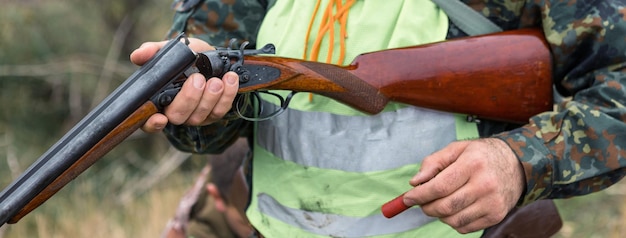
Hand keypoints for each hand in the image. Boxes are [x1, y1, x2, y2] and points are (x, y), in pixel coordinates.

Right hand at [129, 38, 239, 132]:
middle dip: (189, 99)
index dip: (152, 124)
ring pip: (200, 116)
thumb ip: (152, 52)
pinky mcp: (214, 113)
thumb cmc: (186, 57)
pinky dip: (227, 95)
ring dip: (210, 97)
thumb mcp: (168, 50)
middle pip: (178, 117)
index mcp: (159, 100)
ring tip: (216, 80)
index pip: (149, 122)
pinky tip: (229, 79)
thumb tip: (138, 56)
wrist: (211, 56)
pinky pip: (220, 110)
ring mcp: (196, 115)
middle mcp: (176, 111)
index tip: (159, 118)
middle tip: (198, 79)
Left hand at [403, 138, 524, 233]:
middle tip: (420, 202)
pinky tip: (454, 208)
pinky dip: (452, 221)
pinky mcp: (496, 216)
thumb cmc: (481, 155)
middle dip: (426, 207)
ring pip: (453, 220)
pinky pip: (465, 227)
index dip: (419, 195)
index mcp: (473, 164)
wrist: (516, 165)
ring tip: (438, 203)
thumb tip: (415, 183)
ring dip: (439, 215)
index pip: (440, 186)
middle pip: (445, 206)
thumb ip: (433, 163)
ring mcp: (492, 203)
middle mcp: (485, 185)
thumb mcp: (457, 149)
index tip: (407, 198)